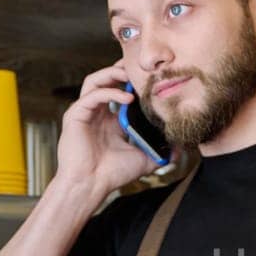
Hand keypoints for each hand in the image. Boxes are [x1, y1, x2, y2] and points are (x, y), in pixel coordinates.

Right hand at [54, 61, 155, 200]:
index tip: (152, 79)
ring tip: (131, 76)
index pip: (120, 92)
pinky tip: (127, 98)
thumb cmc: (112, 174)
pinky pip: (92, 95)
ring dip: (113, 74)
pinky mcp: (75, 115)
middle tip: (141, 69)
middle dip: (122, 70)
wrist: (90, 186)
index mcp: (110, 121)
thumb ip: (160, 151)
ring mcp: (85, 113)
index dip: (134, 83)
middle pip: (106, 80)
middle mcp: (96, 113)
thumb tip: (180, 148)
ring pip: (95, 81)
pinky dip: (110, 92)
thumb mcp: (143, 158)